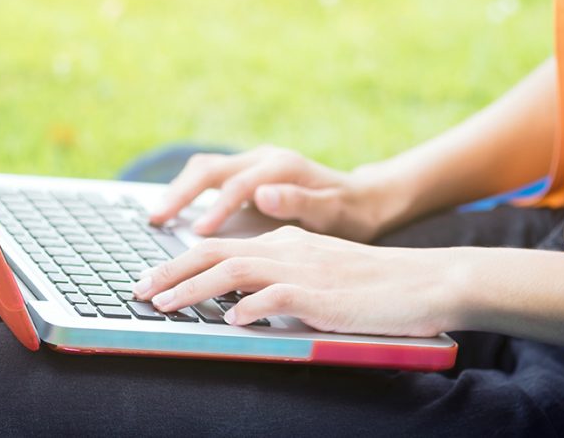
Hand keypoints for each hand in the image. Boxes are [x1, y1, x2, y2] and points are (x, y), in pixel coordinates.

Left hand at [133, 226, 464, 336]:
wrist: (426, 281)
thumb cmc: (375, 286)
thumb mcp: (321, 274)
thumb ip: (283, 279)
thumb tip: (242, 303)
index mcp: (286, 242)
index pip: (221, 247)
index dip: (180, 262)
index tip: (152, 280)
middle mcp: (288, 249)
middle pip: (214, 252)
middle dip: (169, 271)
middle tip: (137, 290)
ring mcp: (304, 269)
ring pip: (233, 271)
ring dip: (192, 288)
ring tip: (162, 305)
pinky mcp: (323, 295)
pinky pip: (275, 297)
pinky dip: (247, 307)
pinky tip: (229, 321)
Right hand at [148, 145, 394, 241]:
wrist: (363, 199)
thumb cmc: (349, 212)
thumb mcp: (333, 212)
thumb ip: (300, 203)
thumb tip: (263, 195)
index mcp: (282, 167)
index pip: (239, 185)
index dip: (217, 208)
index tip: (198, 233)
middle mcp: (264, 158)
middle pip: (211, 168)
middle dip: (181, 193)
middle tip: (157, 220)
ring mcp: (254, 163)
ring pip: (205, 170)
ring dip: (178, 191)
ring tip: (155, 218)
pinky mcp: (247, 173)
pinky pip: (210, 178)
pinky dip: (188, 192)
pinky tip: (173, 214)